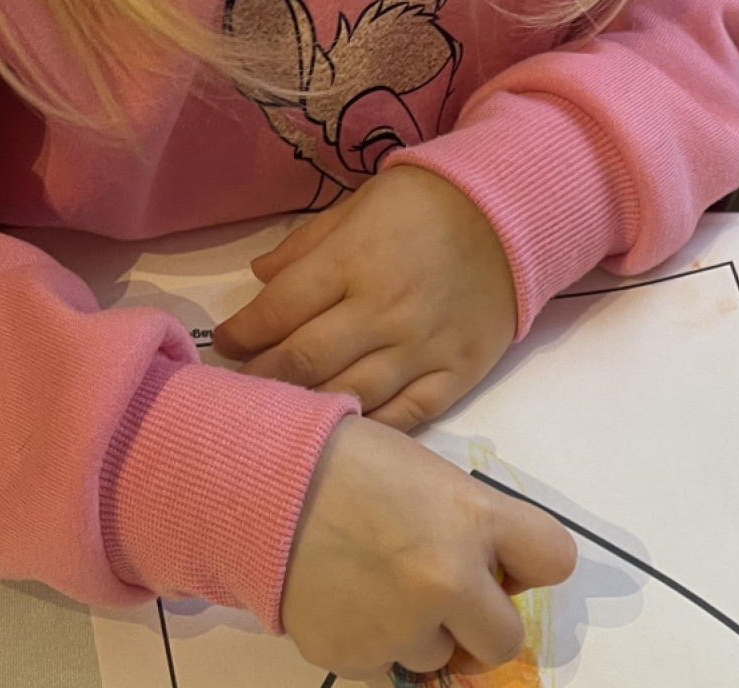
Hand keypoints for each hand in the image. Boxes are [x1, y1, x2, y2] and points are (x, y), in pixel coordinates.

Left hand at [214, 166, 516, 430]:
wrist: (513, 218)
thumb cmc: (427, 205)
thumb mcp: (359, 204)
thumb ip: (307, 245)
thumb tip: (259, 278)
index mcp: (351, 262)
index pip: (278, 309)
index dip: (243, 333)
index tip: (225, 345)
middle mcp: (381, 312)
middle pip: (306, 360)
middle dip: (263, 378)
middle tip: (241, 389)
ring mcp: (420, 349)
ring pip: (351, 394)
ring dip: (309, 408)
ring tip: (284, 414)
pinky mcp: (455, 375)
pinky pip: (406, 415)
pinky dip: (370, 428)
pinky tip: (346, 432)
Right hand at [281, 416, 576, 677]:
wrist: (249, 482)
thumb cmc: (343, 464)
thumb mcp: (429, 476)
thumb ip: (473, 525)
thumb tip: (492, 579)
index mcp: (475, 519)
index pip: (555, 560)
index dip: (530, 567)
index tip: (506, 568)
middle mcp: (449, 581)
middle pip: (504, 642)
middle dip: (481, 629)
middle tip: (446, 604)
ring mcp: (401, 627)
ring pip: (436, 659)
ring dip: (416, 635)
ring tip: (370, 586)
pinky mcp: (354, 657)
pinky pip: (380, 669)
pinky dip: (366, 645)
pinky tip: (338, 600)